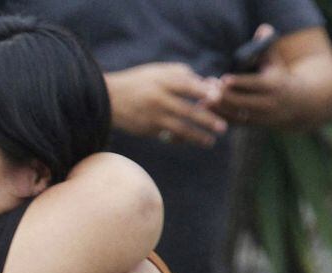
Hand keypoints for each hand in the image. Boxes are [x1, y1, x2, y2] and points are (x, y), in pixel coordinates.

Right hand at [106, 62, 227, 146]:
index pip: (187, 86)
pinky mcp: (146, 129)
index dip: (204, 91)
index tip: (219, 96)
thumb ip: (183, 74)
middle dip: (207, 120)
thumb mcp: (158, 71)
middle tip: (223, 127)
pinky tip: (190, 141)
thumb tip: (208, 85)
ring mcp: (152, 116)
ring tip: (211, 141)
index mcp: (162, 81)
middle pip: (188, 111)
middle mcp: (158, 99)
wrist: (109, 98)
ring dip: (197, 137)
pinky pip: (167, 136)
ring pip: (179, 129)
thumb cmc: (139, 81)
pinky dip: (180, 140)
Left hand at [213, 26, 292, 127]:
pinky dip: (219, 117)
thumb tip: (263, 28)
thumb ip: (266, 47)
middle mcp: (268, 103)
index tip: (223, 79)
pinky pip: (233, 123)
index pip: (255, 84)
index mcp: (274, 85)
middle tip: (207, 87)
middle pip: (243, 102)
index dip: (239, 82)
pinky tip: (204, 109)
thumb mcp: (276, 62)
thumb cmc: (280, 76)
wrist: (297, 104)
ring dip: (219, 107)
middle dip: (224, 95)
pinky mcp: (253, 125)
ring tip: (202, 99)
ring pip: (236, 114)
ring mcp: (260, 116)